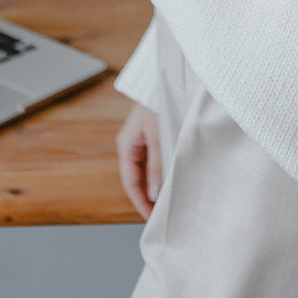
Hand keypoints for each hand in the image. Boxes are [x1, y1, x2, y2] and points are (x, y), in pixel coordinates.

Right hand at [116, 102, 161, 220]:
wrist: (166, 79)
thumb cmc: (159, 103)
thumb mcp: (158, 137)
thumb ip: (157, 166)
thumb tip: (154, 195)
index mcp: (126, 145)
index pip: (130, 182)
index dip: (140, 202)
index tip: (151, 218)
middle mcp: (132, 144)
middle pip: (138, 178)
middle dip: (148, 196)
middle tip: (162, 214)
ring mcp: (141, 139)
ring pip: (147, 169)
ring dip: (156, 184)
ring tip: (168, 200)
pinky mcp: (152, 135)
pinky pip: (154, 159)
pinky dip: (161, 171)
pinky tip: (171, 179)